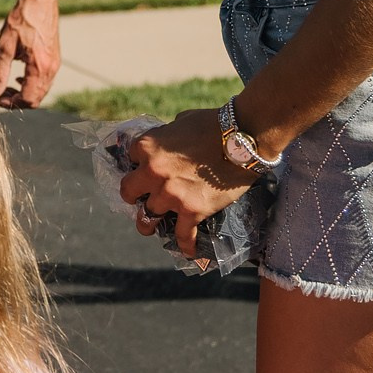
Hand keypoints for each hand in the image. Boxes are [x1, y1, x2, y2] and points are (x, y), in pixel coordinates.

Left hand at [0, 0, 60, 108]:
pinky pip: (45, 80)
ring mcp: (55, 64)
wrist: (40, 0)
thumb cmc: (22, 20)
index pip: (27, 98)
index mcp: (39, 67)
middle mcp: (51, 69)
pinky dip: (32, 84)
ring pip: (42, 91)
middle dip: (18, 100)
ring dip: (25, 92)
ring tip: (8, 86)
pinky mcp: (55, 58)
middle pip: (36, 98)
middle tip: (0, 94)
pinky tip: (20, 76)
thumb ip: (0, 72)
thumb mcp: (5, 47)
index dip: (11, 103)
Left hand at [118, 106, 255, 258]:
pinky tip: (188, 251)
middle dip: (134, 196)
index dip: (139, 164)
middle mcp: (153, 172)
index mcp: (148, 147)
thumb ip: (168, 134)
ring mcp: (171, 194)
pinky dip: (186, 244)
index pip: (131, 158)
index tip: (145, 170)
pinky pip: (183, 235)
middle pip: (129, 192)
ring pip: (147, 217)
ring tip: (151, 227)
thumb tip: (167, 140)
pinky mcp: (192, 210)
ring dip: (149, 222)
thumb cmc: (214, 124)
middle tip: (141, 199)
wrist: (244, 138)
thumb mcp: (182, 121)